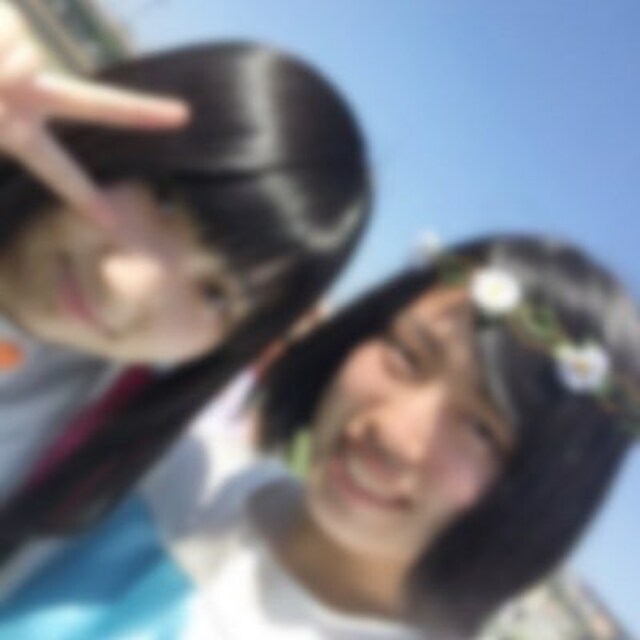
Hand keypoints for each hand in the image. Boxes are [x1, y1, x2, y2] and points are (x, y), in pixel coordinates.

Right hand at [0, 2, 189, 226]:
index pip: (58, 169)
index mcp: (20, 129)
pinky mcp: (13, 22)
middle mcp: (31, 96)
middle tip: (184, 117)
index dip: (83, 196)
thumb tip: (33, 60)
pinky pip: (10, 38)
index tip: (113, 223)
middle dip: (139, 113)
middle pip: (94, 106)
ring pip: (28, 65)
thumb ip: (3, 86)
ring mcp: (23, 62)